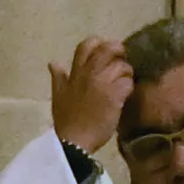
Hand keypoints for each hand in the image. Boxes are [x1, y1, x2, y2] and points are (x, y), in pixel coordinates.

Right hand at [50, 34, 133, 155]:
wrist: (74, 140)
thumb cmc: (66, 119)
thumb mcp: (58, 95)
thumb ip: (58, 77)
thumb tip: (53, 62)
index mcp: (76, 72)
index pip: (86, 45)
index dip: (99, 42)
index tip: (105, 49)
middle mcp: (90, 74)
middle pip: (108, 50)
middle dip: (119, 50)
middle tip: (123, 59)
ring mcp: (103, 84)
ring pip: (122, 66)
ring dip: (127, 73)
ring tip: (126, 81)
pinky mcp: (115, 97)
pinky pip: (128, 83)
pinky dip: (130, 87)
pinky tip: (127, 94)